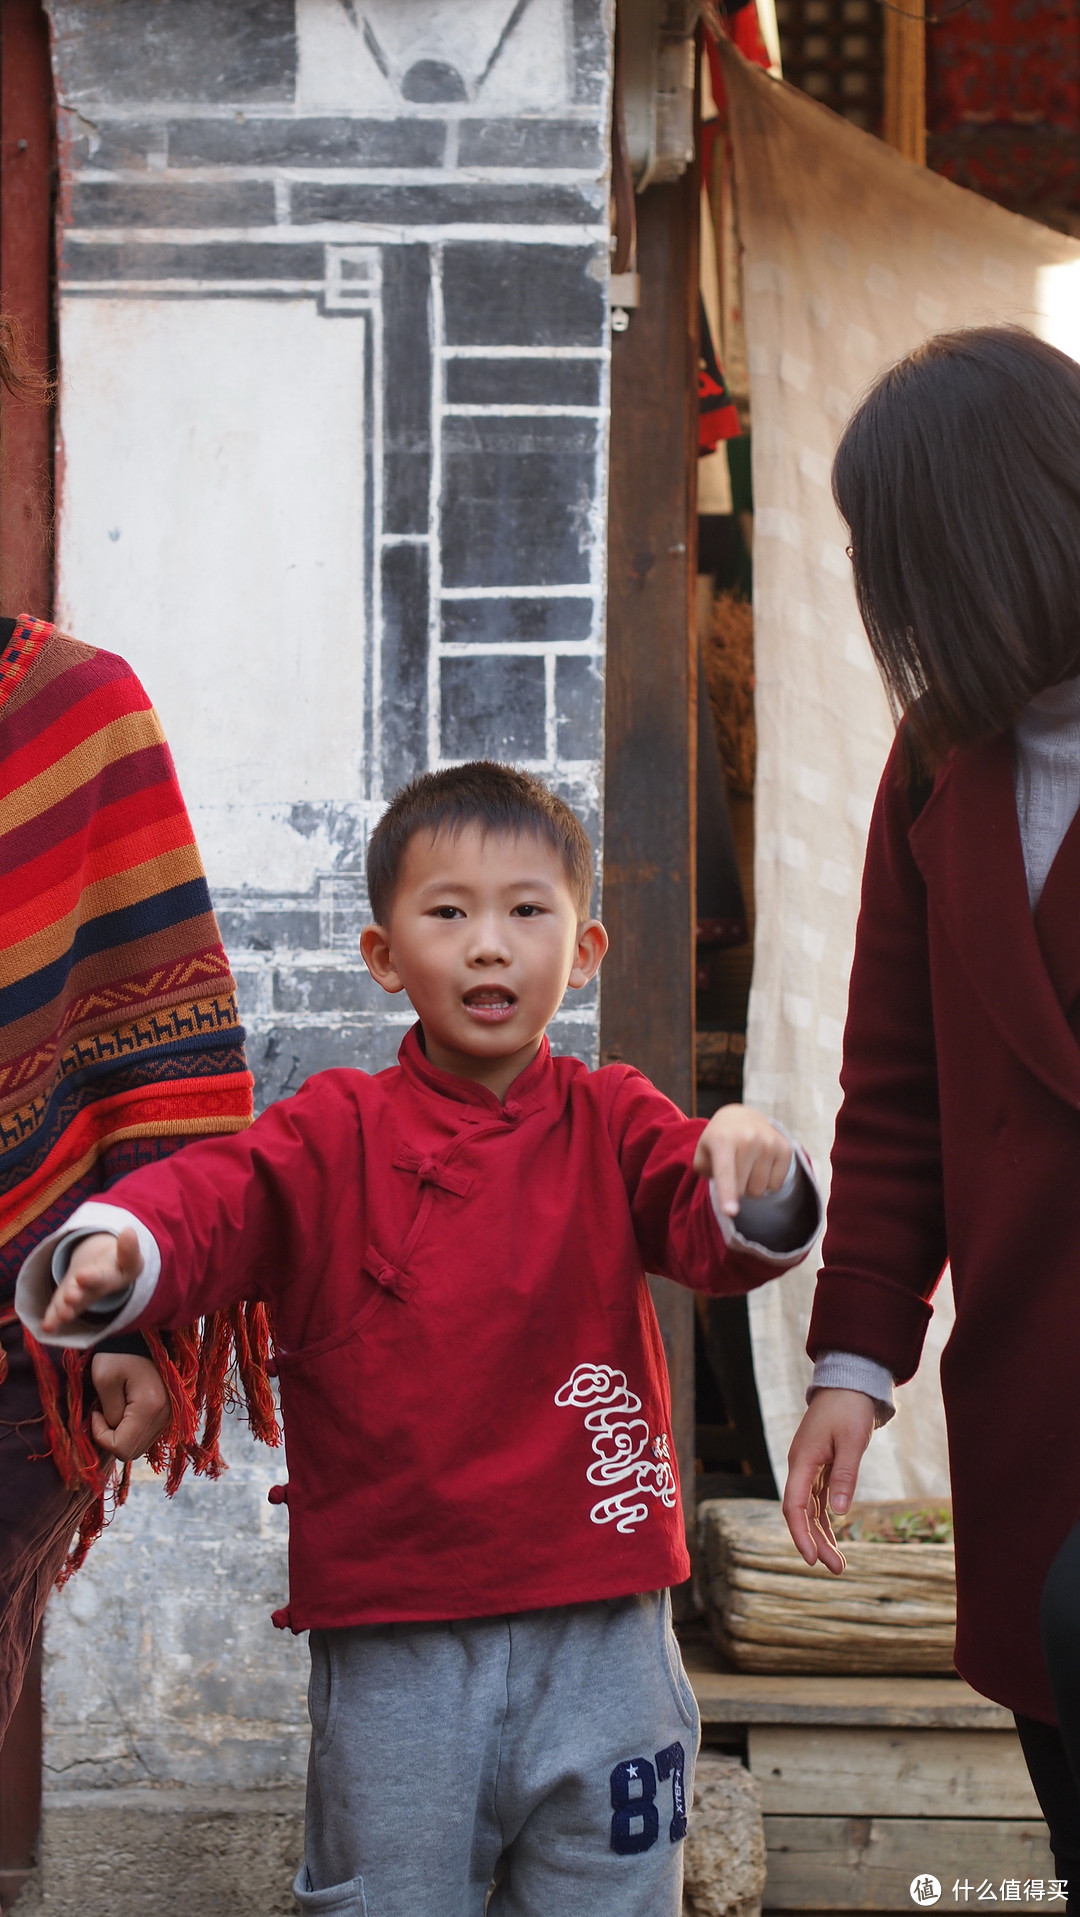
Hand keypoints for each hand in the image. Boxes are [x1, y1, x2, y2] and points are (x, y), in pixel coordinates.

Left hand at [41, 1227, 143, 1334]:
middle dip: (77, 1295)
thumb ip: (128, 1247)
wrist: (112, 1270)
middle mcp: (97, 1290)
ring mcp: (82, 1296)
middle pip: (86, 1293)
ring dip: (65, 1309)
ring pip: (73, 1303)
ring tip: (60, 1315)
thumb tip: (128, 1231)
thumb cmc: (121, 1262)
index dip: (93, 1277)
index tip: (81, 1276)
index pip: (105, 1276)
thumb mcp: (129, 1255)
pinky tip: (47, 1328)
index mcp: (114, 1277)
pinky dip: (53, 1319)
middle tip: (69, 1297)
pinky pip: (60, 1310)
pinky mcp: (68, 1300)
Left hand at [90, 1353, 171, 1460]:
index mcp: (150, 1408)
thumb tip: (112, 1431)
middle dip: (111, 1438)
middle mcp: (166, 1416)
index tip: (95, 1412)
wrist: (139, 1338)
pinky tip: (125, 1411)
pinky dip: (132, 1431)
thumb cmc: (117, 1354)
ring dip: (121, 1435)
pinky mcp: (168, 1413)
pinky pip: (146, 1436)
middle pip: (132, 1452)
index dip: (101, 1436)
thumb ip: (109, 1414)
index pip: (121, 1448)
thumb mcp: (104, 1381)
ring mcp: (170, 1415)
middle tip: (102, 1412)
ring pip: (139, 1446)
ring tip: (114, 1410)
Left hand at [693, 1104, 792, 1216]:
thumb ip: (705, 1173)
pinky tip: (761, 1164)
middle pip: (742, 1190)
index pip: (725, 1173)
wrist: (742, 1117)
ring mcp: (769, 1142)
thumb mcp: (702, 1152)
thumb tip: (730, 1192)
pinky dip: (767, 1182)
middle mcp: (748, 1139)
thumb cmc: (719, 1141)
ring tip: (747, 1165)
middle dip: (735, 1189)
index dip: (727, 1194)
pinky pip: (775, 1186)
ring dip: (751, 1185)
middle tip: (732, 1168)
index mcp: (723, 1140)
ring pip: (760, 1190)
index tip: (730, 1212)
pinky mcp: (785, 1149)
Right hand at [782, 1388, 875, 1574]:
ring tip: (838, 1564)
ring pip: (810, 1509)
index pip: (794, 1506)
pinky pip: (819, 1499)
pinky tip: (835, 1537)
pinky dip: (826, 1519)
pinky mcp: (820, 1465)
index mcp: (802, 1460)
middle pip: (801, 1512)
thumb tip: (839, 1513)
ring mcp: (809, 1465)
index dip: (800, 1534)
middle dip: (815, 1542)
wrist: (850, 1382)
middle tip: (835, 1569)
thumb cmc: (850, 1409)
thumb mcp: (851, 1442)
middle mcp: (801, 1466)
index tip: (812, 1559)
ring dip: (822, 1535)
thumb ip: (844, 1476)